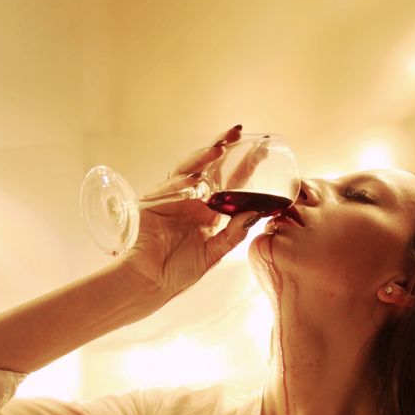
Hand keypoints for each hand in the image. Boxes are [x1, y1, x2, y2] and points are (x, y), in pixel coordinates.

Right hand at [126, 125, 259, 303]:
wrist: (152, 282)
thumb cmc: (180, 272)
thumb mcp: (213, 254)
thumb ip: (233, 235)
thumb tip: (256, 213)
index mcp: (209, 213)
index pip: (230, 184)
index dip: (245, 167)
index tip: (262, 152)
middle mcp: (192, 201)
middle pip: (209, 168)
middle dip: (223, 147)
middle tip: (237, 132)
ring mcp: (173, 199)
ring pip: (189, 170)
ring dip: (202, 157)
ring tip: (218, 149)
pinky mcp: (153, 202)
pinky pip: (168, 187)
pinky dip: (180, 182)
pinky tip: (193, 178)